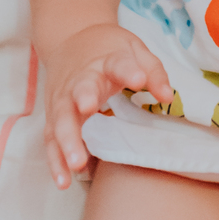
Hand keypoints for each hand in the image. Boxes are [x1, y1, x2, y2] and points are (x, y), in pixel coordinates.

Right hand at [42, 22, 171, 186]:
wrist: (71, 38)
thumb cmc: (108, 49)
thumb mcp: (134, 49)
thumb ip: (153, 71)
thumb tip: (167, 97)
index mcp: (105, 60)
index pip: (118, 63)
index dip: (128, 70)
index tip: (138, 78)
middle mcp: (80, 79)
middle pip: (80, 89)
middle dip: (84, 98)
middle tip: (89, 108)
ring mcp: (63, 98)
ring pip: (61, 120)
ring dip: (67, 141)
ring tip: (77, 163)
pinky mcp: (53, 116)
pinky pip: (51, 139)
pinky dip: (55, 160)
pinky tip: (63, 181)